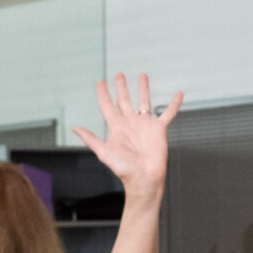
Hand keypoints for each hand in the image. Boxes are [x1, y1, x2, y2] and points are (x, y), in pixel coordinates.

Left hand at [73, 74, 182, 195]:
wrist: (144, 178)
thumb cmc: (124, 169)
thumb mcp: (104, 152)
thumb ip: (90, 138)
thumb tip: (74, 128)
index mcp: (116, 127)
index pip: (107, 106)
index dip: (103, 94)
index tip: (100, 82)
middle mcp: (130, 123)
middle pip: (124, 100)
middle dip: (121, 87)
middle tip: (118, 75)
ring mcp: (145, 125)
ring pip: (144, 101)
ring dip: (143, 89)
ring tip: (142, 76)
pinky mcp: (159, 129)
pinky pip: (168, 113)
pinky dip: (174, 103)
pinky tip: (178, 94)